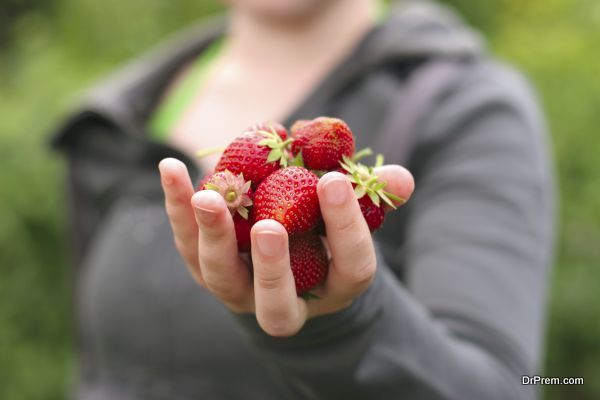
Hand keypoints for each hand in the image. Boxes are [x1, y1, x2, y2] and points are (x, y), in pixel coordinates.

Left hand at [158, 158, 413, 336]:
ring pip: (219, 276)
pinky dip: (177, 206)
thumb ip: (375, 197)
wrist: (285, 257)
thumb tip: (402, 180)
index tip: (335, 181)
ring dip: (211, 236)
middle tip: (270, 226)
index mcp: (331, 286)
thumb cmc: (325, 232)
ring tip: (206, 196)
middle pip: (275, 301)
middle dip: (272, 267)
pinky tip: (171, 168)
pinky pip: (186, 241)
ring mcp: (237, 289)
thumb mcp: (353, 216)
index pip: (349, 266)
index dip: (346, 227)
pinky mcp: (203, 266)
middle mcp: (282, 302)